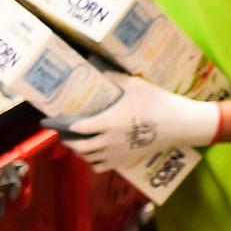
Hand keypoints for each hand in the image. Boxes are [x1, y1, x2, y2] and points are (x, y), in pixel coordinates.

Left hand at [47, 75, 219, 169]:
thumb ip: (113, 77)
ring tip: (76, 142)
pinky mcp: (127, 160)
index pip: (77, 128)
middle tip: (62, 133)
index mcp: (108, 122)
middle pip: (79, 146)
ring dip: (79, 151)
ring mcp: (118, 153)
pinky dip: (93, 162)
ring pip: (89, 158)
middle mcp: (109, 141)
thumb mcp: (134, 85)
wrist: (180, 124)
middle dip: (67, 140)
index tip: (50, 123)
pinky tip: (93, 154)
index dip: (61, 126)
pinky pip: (102, 166)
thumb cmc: (157, 103)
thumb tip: (97, 64)